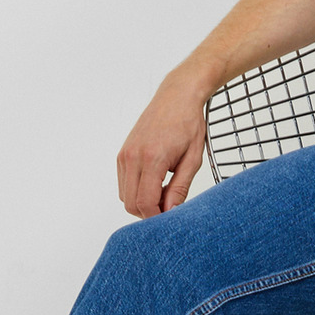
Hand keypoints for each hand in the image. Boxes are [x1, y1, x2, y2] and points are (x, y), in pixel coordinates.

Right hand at [116, 76, 207, 217]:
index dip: (157, 217)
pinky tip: (156, 181)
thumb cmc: (188, 123)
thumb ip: (180, 188)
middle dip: (149, 212)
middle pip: (131, 204)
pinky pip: (124, 184)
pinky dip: (137, 190)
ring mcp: (124, 155)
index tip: (171, 218)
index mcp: (152, 158)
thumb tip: (171, 212)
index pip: (145, 202)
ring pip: (125, 196)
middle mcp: (132, 157)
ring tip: (165, 189)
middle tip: (171, 203)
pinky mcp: (122, 154)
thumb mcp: (193, 159)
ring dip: (142, 201)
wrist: (176, 96)